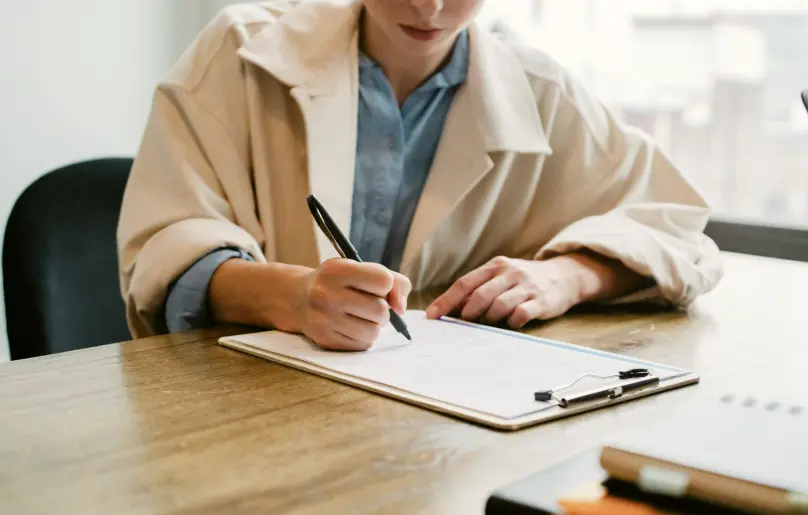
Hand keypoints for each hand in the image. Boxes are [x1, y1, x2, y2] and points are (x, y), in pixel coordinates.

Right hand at [294, 259, 410, 350]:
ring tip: (363, 318)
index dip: (387, 285)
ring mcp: (323, 319)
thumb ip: (393, 281)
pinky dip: (363, 338)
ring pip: (373, 331)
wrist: (299, 298)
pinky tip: (351, 327)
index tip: (376, 287)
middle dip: (382, 310)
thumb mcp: (361, 269)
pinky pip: (362, 345)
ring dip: (374, 326)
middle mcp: (326, 293)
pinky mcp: (324, 339)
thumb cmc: (339, 282)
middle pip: (380, 310)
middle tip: (370, 306)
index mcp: (337, 270)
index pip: (384, 281)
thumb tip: (401, 308)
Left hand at [426, 254, 627, 328]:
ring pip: (499, 306)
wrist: (564, 276)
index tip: (431, 316)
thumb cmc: (523, 280)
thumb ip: (478, 288)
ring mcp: (526, 286)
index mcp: (495, 266)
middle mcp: (510, 273)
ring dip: (489, 319)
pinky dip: (511, 322)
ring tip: (491, 322)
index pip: (464, 283)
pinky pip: (520, 315)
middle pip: (480, 295)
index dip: (446, 301)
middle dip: (468, 313)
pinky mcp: (541, 301)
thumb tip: (449, 308)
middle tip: (466, 322)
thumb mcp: (501, 276)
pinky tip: (512, 323)